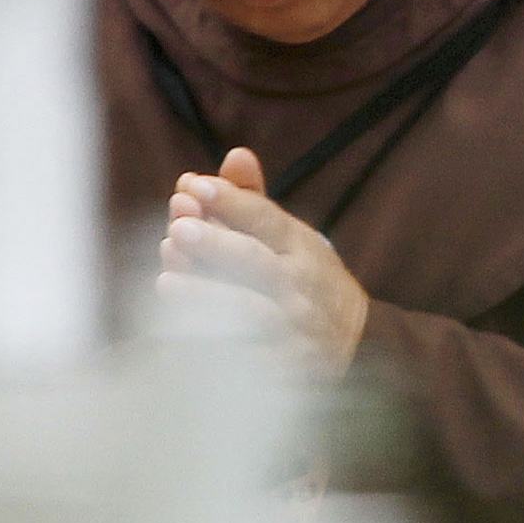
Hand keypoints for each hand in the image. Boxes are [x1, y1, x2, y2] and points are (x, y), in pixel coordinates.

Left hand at [157, 147, 371, 371]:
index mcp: (300, 247)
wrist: (357, 343)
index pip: (266, 219)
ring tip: (166, 283)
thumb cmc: (304, 280)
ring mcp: (294, 329)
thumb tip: (234, 155)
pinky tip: (176, 334)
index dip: (230, 201)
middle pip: (256, 262)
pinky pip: (245, 359)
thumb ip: (254, 201)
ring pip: (250, 313)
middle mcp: (300, 287)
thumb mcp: (289, 238)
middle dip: (216, 244)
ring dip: (207, 297)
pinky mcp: (285, 368)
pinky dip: (211, 347)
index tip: (191, 184)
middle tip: (178, 228)